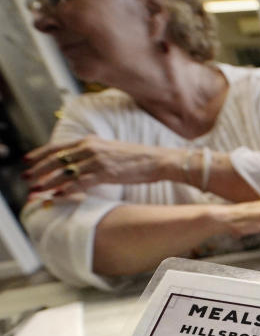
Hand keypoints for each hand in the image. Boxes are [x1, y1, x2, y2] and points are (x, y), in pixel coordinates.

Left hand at [23, 136, 177, 193]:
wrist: (158, 160)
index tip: (26, 160)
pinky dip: (66, 189)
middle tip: (25, 178)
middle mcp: (90, 147)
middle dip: (38, 169)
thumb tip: (79, 163)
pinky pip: (80, 182)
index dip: (39, 154)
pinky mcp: (106, 173)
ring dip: (47, 181)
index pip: (57, 146)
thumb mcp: (110, 150)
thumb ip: (93, 153)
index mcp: (90, 140)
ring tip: (35, 189)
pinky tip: (57, 195)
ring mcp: (97, 160)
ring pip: (64, 171)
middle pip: (56, 158)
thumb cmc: (138, 158)